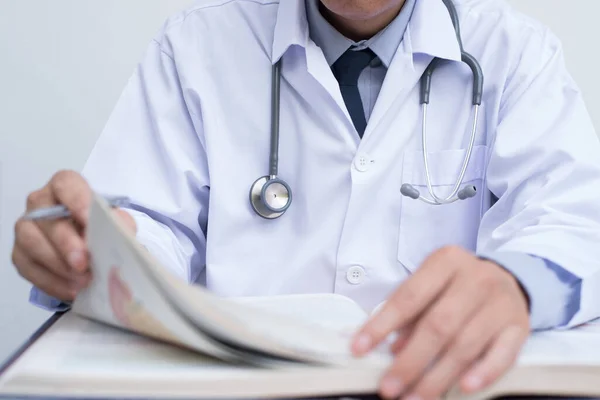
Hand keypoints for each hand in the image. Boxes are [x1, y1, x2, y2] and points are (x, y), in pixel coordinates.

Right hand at [12, 170, 136, 302]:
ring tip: (82, 281)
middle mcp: (41, 202)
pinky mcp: (20, 254)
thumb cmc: (103, 228)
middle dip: (65, 242)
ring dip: (57, 264)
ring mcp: (26, 227)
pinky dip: (51, 282)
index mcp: (66, 186)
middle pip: (46, 217)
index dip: (76, 201)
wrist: (92, 249)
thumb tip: (121, 235)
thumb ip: (120, 224)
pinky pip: (27, 267)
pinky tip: (71, 290)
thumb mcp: (118, 223)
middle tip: (83, 263)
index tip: (89, 221)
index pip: (66, 184)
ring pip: (30, 241)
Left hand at [352, 246, 529, 399]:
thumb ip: (411, 313)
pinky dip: (483, 372)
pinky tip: (464, 388)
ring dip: (437, 377)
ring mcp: (501, 303)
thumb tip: (391, 349)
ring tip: (414, 397)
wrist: (508, 278)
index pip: (408, 297)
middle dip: (410, 362)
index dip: (381, 325)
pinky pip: (503, 354)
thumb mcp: (431, 284)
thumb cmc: (457, 285)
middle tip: (389, 388)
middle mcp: (476, 279)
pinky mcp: (520, 326)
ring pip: (466, 344)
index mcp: (446, 261)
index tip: (359, 349)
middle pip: (438, 325)